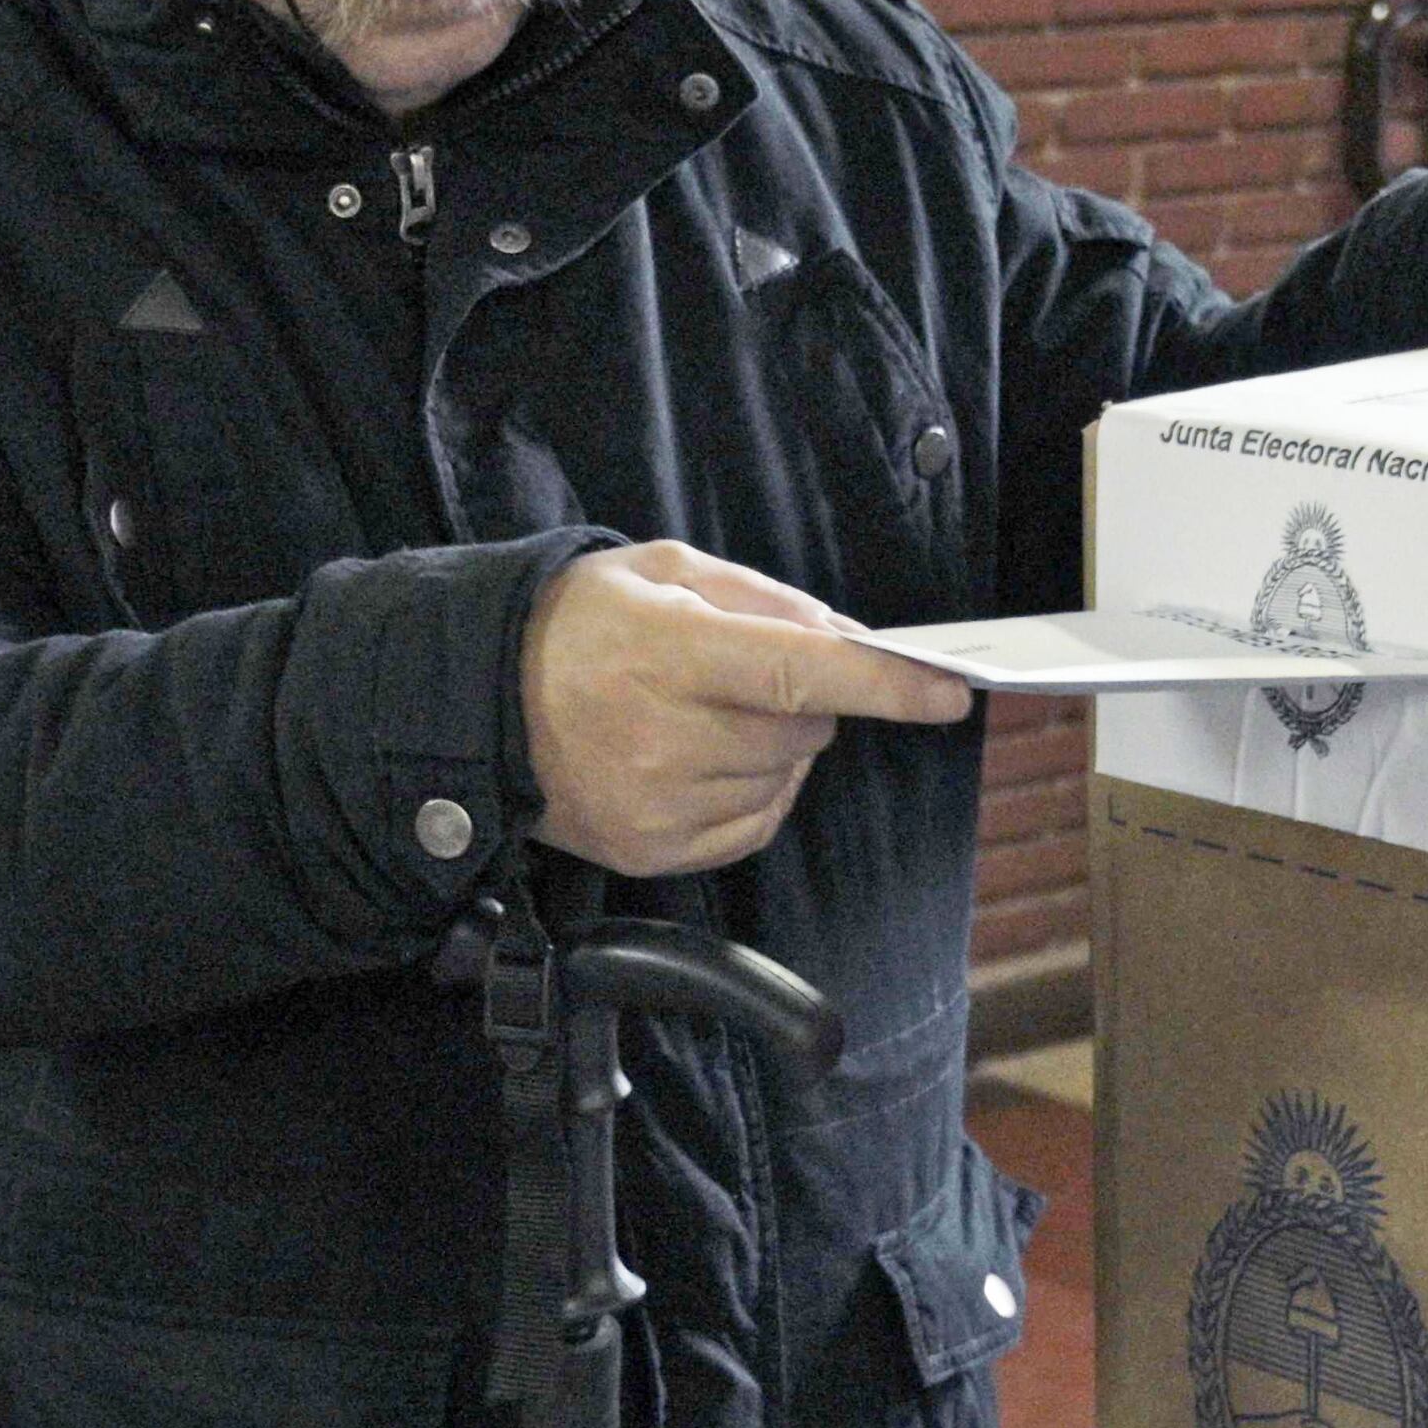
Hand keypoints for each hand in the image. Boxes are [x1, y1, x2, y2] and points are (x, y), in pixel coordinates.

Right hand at [522, 539, 968, 876]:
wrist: (479, 704)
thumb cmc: (577, 627)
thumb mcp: (665, 574)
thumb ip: (764, 600)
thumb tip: (848, 636)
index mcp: (671, 657)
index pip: (803, 675)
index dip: (884, 685)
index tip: (948, 690)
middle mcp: (666, 739)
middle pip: (803, 730)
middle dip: (800, 700)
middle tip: (738, 675)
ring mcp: (660, 806)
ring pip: (785, 776)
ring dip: (772, 746)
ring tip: (700, 715)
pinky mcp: (656, 852)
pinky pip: (756, 820)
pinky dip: (754, 787)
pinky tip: (702, 757)